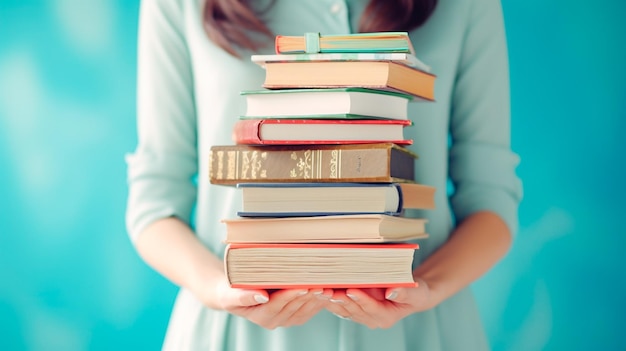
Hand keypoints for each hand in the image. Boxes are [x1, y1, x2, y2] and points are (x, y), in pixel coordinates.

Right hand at [202, 277, 332, 328]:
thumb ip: (243, 296)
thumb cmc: (231, 290)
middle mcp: (274, 321)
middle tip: (320, 283)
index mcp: (260, 316)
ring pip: (304, 310)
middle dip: (307, 295)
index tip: (302, 286)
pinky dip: (318, 301)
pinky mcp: (294, 315)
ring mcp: (285, 319)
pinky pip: (308, 311)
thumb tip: (262, 296)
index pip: (277, 305)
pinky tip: (327, 291)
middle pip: (293, 307)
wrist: (235, 294)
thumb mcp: (230, 294)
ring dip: (316, 299)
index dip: (290, 296)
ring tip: (327, 287)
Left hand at [324, 278, 433, 328]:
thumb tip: (392, 292)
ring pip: (344, 309)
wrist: (412, 295)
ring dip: (332, 299)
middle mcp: (373, 319)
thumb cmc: (415, 293)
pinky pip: (341, 305)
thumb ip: (404, 293)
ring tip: (322, 289)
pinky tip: (323, 288)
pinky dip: (332, 297)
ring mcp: (363, 315)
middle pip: (354, 310)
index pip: (371, 309)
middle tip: (329, 289)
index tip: (351, 290)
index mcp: (387, 317)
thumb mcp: (416, 292)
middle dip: (341, 299)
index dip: (361, 299)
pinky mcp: (356, 308)